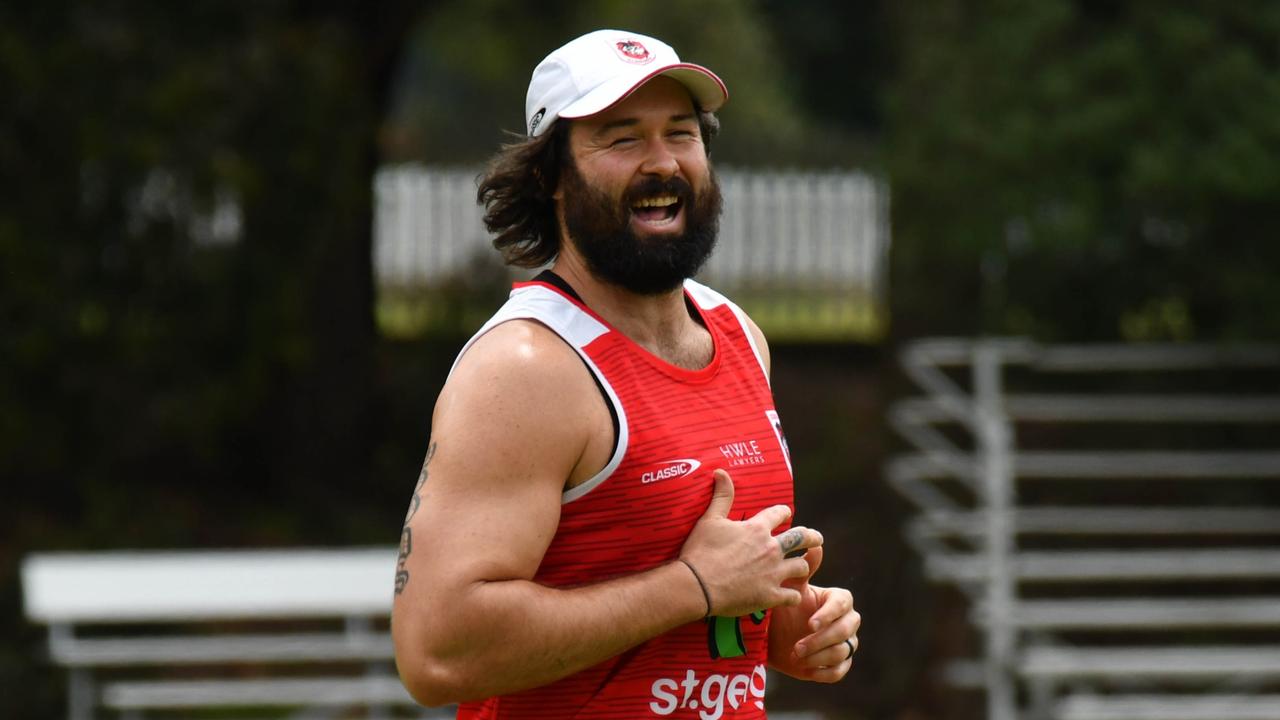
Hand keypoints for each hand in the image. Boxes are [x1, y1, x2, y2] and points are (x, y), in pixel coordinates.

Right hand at [678, 469, 823, 617]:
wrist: (697, 586)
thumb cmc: (701, 551)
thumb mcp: (710, 519)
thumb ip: (721, 496)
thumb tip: (721, 471)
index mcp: (757, 529)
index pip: (779, 514)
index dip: (784, 512)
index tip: (786, 514)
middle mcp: (771, 549)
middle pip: (801, 539)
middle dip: (811, 537)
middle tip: (817, 538)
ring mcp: (773, 573)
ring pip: (801, 567)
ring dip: (802, 566)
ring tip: (802, 566)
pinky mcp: (770, 595)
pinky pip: (793, 596)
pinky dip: (792, 596)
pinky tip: (791, 596)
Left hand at [767, 545, 859, 682]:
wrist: (770, 637)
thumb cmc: (782, 608)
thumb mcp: (790, 588)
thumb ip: (804, 568)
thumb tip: (816, 543)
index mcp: (836, 600)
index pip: (844, 603)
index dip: (829, 613)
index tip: (810, 622)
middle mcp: (846, 621)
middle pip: (847, 629)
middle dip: (822, 638)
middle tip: (797, 645)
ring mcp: (844, 643)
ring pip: (843, 651)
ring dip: (819, 655)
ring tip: (796, 655)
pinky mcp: (837, 664)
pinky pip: (839, 671)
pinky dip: (822, 671)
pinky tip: (805, 667)